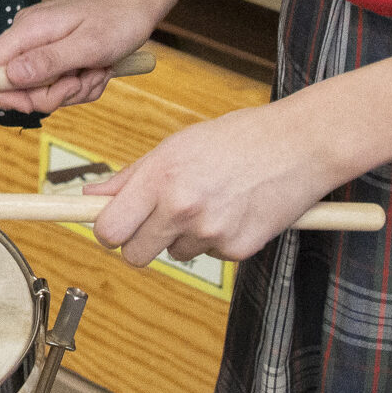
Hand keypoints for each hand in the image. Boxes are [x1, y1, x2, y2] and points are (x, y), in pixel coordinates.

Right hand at [0, 0, 162, 113]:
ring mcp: (40, 45)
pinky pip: (58, 83)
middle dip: (52, 95)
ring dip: (72, 90)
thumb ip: (48, 61)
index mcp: (27, 31)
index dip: (0, 93)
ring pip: (41, 89)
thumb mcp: (88, 45)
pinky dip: (80, 84)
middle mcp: (27, 38)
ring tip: (96, 70)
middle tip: (81, 81)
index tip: (31, 103)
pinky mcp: (54, 52)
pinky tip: (96, 69)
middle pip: (16, 87)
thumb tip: (9, 76)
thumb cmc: (118, 17)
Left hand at [82, 100, 350, 266]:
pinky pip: (211, 254)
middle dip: (139, 243)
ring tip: (211, 200)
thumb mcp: (177, 145)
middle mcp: (182, 207)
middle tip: (156, 222)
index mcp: (160, 177)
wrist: (300, 144)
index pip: (109, 229)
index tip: (112, 226)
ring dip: (184, 236)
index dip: (107, 231)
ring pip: (176, 253)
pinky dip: (218, 238)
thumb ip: (132, 176)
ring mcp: (211, 232)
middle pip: (134, 255)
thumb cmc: (237, 137)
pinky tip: (236, 209)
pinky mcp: (238, 249)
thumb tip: (91, 197)